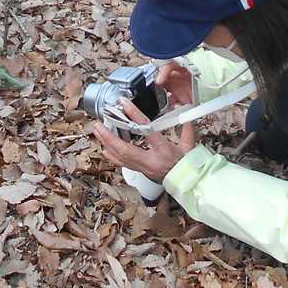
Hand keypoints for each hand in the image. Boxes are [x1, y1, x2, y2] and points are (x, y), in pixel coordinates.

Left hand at [90, 62, 196, 182]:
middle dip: (109, 136)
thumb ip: (185, 125)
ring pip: (120, 157)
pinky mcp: (140, 172)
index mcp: (163, 149)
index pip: (146, 129)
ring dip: (107, 144)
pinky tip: (104, 149)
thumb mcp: (190, 144)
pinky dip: (112, 155)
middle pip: (124, 149)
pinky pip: (122, 164)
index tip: (123, 103)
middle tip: (98, 124)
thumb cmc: (188, 164)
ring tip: (97, 132)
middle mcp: (150, 160)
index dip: (134, 115)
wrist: (188, 184)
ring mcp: (143, 168)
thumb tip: (181, 106)